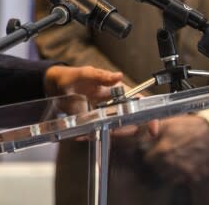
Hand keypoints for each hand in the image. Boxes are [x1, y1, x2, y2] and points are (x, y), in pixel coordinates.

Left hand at [44, 66, 159, 137]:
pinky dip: (90, 136)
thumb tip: (118, 76)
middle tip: (108, 129)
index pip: (140, 103)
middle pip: (130, 122)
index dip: (149, 116)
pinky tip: (80, 134)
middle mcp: (115, 105)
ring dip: (104, 134)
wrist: (56, 85)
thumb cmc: (73, 76)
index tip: (152, 129)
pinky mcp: (94, 123)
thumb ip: (101, 76)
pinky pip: (98, 133)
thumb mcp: (86, 73)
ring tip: (88, 131)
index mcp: (118, 91)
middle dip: (123, 130)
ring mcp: (105, 115)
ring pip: (114, 131)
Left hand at [143, 115, 208, 183]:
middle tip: (162, 156)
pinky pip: (185, 181)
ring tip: (172, 162)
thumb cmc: (187, 126)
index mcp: (164, 151)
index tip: (152, 151)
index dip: (149, 154)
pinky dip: (183, 176)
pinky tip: (183, 166)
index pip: (148, 160)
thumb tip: (134, 135)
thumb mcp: (165, 123)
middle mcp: (174, 164)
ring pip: (170, 178)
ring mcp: (186, 171)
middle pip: (158, 170)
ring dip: (168, 171)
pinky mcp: (197, 175)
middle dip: (158, 163)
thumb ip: (148, 130)